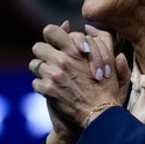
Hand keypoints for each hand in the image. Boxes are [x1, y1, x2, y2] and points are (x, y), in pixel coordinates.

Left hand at [30, 20, 128, 135]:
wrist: (100, 115)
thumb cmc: (107, 89)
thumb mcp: (109, 61)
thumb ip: (102, 41)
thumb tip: (88, 28)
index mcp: (76, 50)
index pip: (50, 31)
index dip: (51, 36)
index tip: (56, 44)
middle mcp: (63, 60)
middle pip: (38, 47)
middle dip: (44, 54)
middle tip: (52, 62)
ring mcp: (53, 75)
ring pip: (34, 65)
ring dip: (42, 71)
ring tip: (54, 78)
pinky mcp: (47, 90)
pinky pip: (35, 82)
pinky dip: (42, 87)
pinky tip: (54, 91)